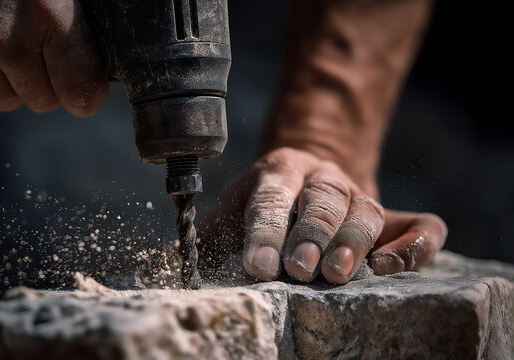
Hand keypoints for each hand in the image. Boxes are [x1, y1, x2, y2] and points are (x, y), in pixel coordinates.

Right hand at [0, 0, 107, 115]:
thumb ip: (75, 29)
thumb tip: (95, 84)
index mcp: (46, 11)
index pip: (83, 90)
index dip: (85, 89)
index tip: (80, 81)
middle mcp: (4, 37)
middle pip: (44, 101)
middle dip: (41, 80)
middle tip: (25, 43)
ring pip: (6, 102)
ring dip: (5, 81)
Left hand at [200, 147, 446, 283]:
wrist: (309, 181)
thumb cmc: (265, 208)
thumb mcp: (232, 212)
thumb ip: (208, 233)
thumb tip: (177, 262)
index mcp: (278, 172)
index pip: (271, 197)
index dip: (265, 230)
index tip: (259, 266)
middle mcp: (323, 177)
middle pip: (323, 199)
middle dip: (311, 233)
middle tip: (300, 268)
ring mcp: (362, 195)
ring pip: (367, 210)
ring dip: (353, 241)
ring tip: (337, 273)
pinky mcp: (396, 217)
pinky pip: (422, 226)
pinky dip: (415, 246)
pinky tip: (389, 267)